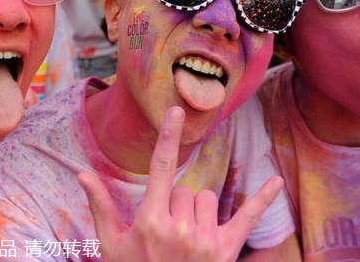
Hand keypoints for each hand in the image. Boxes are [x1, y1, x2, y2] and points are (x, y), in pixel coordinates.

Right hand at [78, 107, 283, 261]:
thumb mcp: (111, 244)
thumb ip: (100, 206)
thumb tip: (82, 173)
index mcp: (150, 221)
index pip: (161, 167)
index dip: (169, 136)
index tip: (177, 111)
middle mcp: (180, 228)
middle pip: (186, 189)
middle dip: (176, 204)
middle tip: (167, 235)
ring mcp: (205, 241)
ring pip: (207, 199)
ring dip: (198, 213)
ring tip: (186, 241)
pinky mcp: (226, 251)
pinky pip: (248, 217)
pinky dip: (264, 199)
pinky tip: (277, 181)